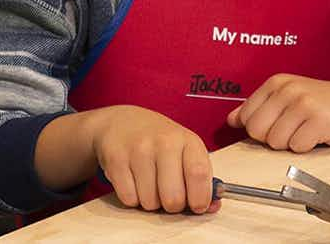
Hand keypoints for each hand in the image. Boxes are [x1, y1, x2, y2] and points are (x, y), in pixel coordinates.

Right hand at [90, 105, 218, 213]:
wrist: (123, 122)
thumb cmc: (160, 141)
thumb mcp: (186, 150)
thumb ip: (200, 178)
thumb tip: (212, 207)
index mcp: (188, 140)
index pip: (199, 173)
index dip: (200, 198)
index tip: (198, 207)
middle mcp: (165, 142)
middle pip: (173, 197)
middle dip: (173, 206)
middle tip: (170, 195)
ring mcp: (139, 150)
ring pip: (150, 202)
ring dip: (151, 202)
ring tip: (150, 184)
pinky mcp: (117, 160)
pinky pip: (129, 199)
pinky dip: (132, 198)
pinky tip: (134, 181)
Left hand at [229, 76, 329, 152]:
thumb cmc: (320, 102)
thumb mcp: (287, 97)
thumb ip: (258, 107)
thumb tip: (231, 120)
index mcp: (276, 83)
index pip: (247, 118)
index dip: (260, 129)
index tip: (277, 123)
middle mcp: (288, 90)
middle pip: (257, 131)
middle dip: (272, 138)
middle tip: (292, 129)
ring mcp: (304, 104)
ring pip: (276, 142)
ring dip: (291, 143)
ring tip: (305, 130)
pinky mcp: (319, 120)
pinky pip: (297, 147)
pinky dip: (306, 147)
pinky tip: (317, 134)